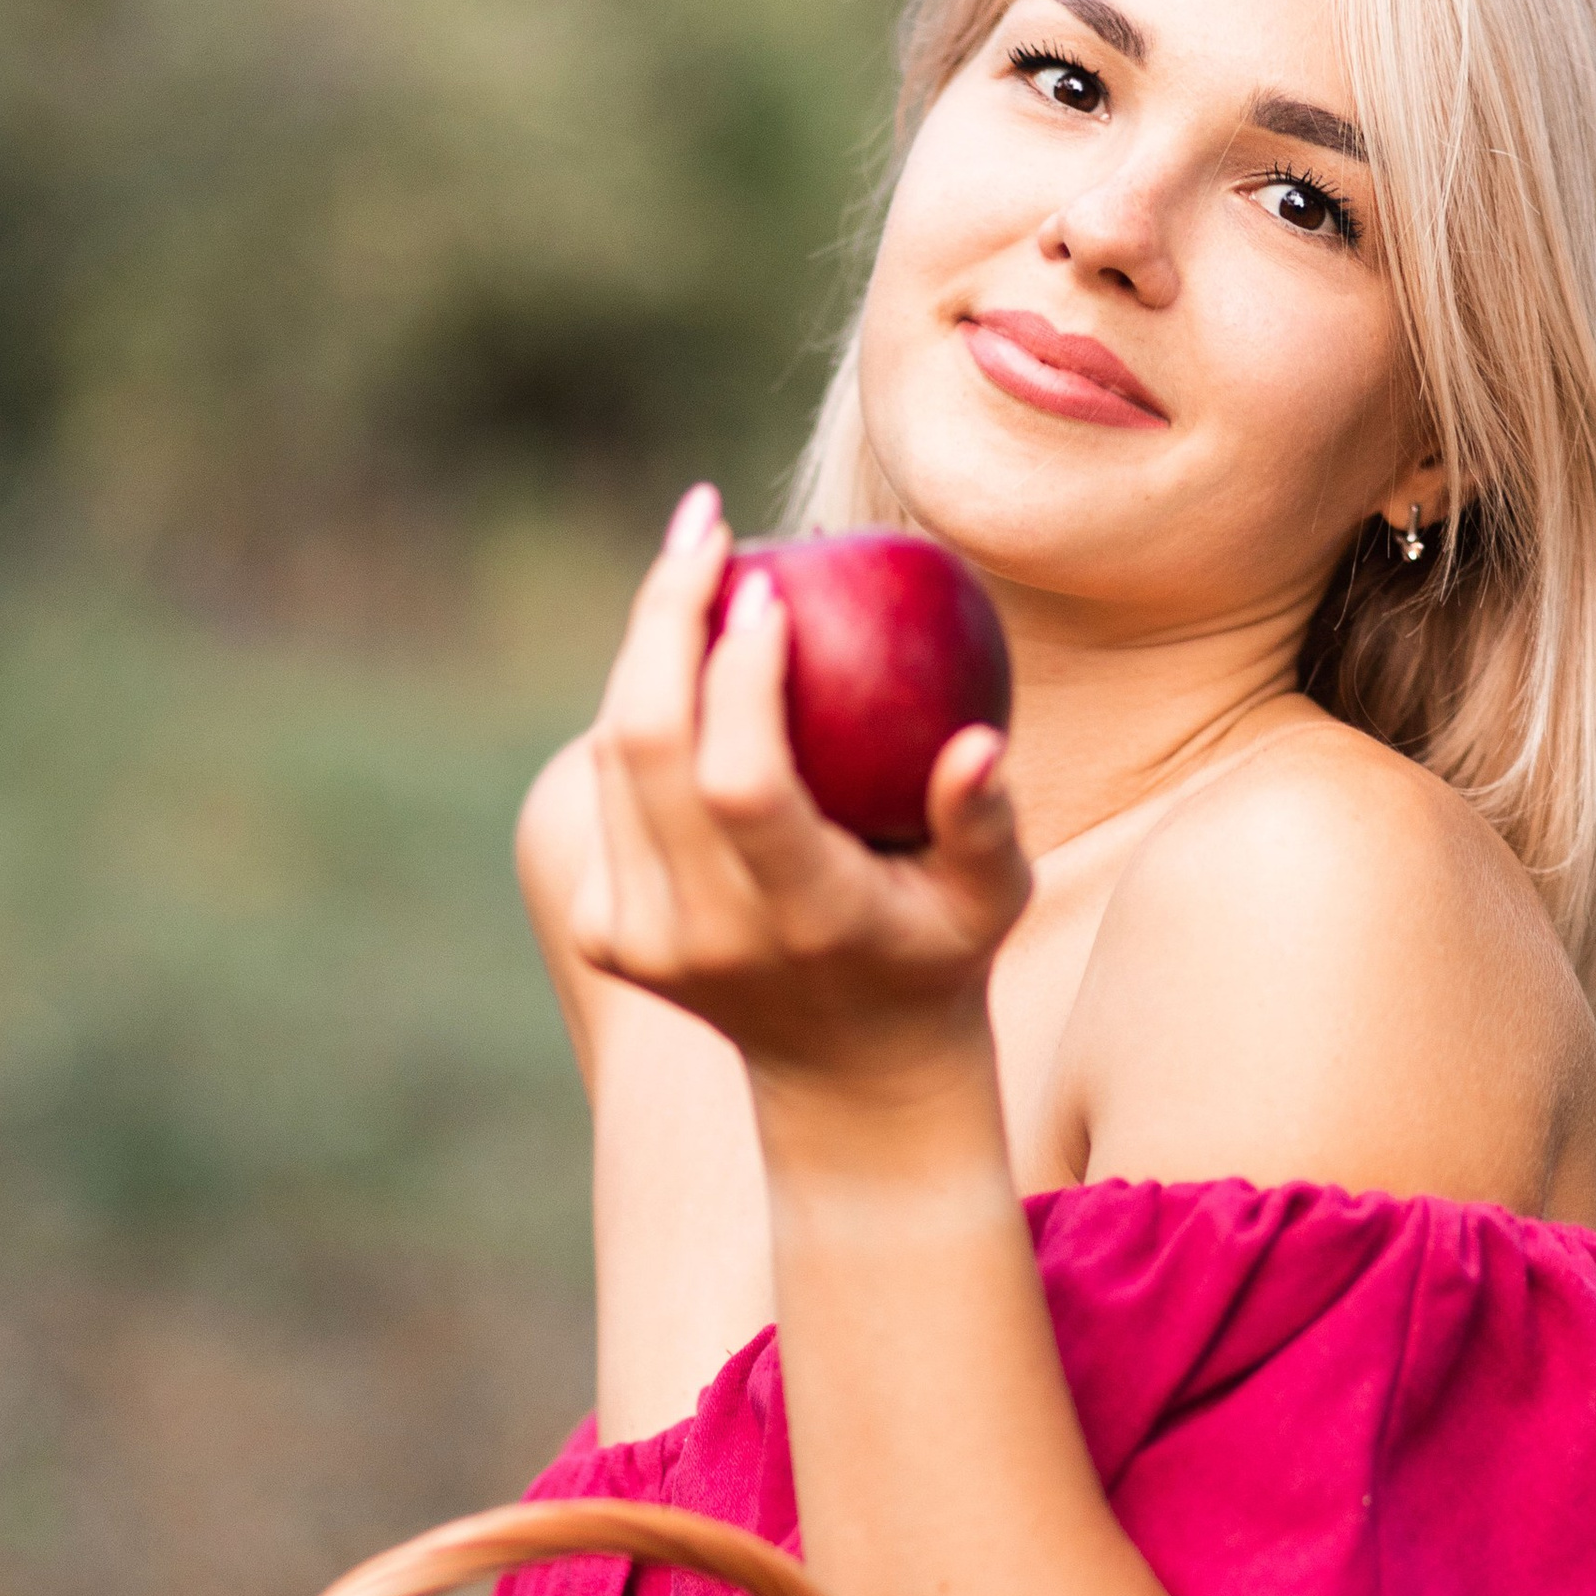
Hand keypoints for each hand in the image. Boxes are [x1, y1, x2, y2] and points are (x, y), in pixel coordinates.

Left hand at [570, 487, 1031, 1089]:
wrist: (846, 1071)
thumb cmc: (939, 952)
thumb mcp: (991, 898)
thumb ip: (983, 822)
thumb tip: (979, 743)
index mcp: (801, 920)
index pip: (739, 782)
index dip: (736, 677)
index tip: (767, 585)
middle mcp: (702, 935)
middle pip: (646, 747)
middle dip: (665, 616)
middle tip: (706, 524)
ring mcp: (638, 939)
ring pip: (612, 756)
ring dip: (646, 643)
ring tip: (696, 558)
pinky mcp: (604, 931)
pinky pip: (608, 786)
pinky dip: (637, 699)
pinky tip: (679, 638)